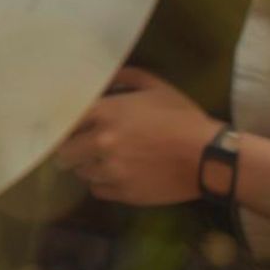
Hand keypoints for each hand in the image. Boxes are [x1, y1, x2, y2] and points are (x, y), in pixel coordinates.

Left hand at [55, 68, 220, 204]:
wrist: (207, 156)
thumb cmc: (182, 117)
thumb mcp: (156, 87)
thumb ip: (125, 77)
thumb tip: (105, 76)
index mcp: (106, 113)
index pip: (65, 121)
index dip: (62, 125)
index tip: (62, 127)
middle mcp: (102, 143)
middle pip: (65, 152)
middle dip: (70, 149)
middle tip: (78, 148)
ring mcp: (111, 170)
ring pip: (81, 173)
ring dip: (88, 166)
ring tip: (102, 161)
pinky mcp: (123, 193)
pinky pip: (97, 190)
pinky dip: (102, 183)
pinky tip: (115, 175)